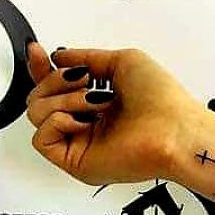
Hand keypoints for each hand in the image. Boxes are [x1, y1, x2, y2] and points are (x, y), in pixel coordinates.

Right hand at [26, 44, 202, 185]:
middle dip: (56, 81)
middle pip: (40, 98)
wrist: (176, 131)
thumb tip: (60, 56)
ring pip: (38, 114)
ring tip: (97, 102)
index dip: (42, 69)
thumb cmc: (163, 101)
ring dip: (64, 99)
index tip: (39, 52)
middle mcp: (89, 124)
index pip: (57, 87)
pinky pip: (41, 139)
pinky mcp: (77, 162)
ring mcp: (82, 143)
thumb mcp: (123, 62)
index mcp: (99, 103)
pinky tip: (84, 120)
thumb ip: (87, 57)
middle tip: (86, 81)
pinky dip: (58, 121)